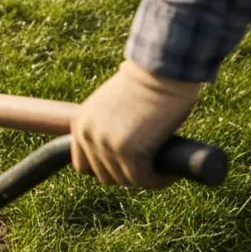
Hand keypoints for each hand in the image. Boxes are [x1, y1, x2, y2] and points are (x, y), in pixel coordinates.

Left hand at [71, 60, 202, 187]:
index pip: (83, 165)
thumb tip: (117, 149)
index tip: (126, 167)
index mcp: (80, 124)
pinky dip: (158, 180)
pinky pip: (143, 180)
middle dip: (127, 175)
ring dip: (145, 178)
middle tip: (149, 166)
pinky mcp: (130, 152)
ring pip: (125, 181)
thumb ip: (106, 126)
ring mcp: (107, 145)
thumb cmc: (142, 84)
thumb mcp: (110, 106)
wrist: (159, 71)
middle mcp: (88, 136)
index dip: (106, 169)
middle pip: (105, 176)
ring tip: (162, 169)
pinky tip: (170, 174)